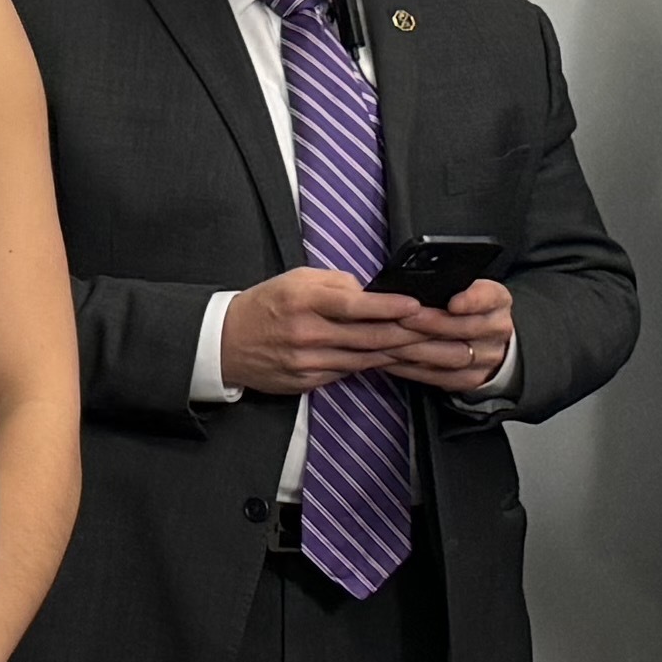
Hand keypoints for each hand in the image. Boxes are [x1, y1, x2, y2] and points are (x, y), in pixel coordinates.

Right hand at [219, 266, 439, 391]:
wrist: (223, 342)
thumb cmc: (264, 306)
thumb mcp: (295, 280)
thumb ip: (335, 283)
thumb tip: (371, 293)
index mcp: (302, 302)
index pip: (353, 305)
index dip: (388, 307)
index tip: (416, 305)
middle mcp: (305, 334)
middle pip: (367, 337)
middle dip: (408, 334)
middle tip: (438, 332)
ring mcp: (306, 362)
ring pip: (364, 358)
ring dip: (398, 353)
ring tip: (426, 348)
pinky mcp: (306, 381)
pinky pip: (348, 372)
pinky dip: (371, 364)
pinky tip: (391, 359)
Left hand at [391, 280, 515, 397]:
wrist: (481, 341)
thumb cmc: (457, 306)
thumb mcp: (458, 287)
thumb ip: (441, 284)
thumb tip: (407, 281)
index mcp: (496, 300)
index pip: (489, 297)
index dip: (472, 300)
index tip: (453, 302)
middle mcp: (497, 330)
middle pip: (467, 329)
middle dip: (431, 324)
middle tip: (401, 318)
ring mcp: (487, 358)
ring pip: (452, 356)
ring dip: (415, 349)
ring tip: (387, 340)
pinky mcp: (470, 379)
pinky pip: (439, 377)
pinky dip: (409, 368)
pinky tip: (388, 359)